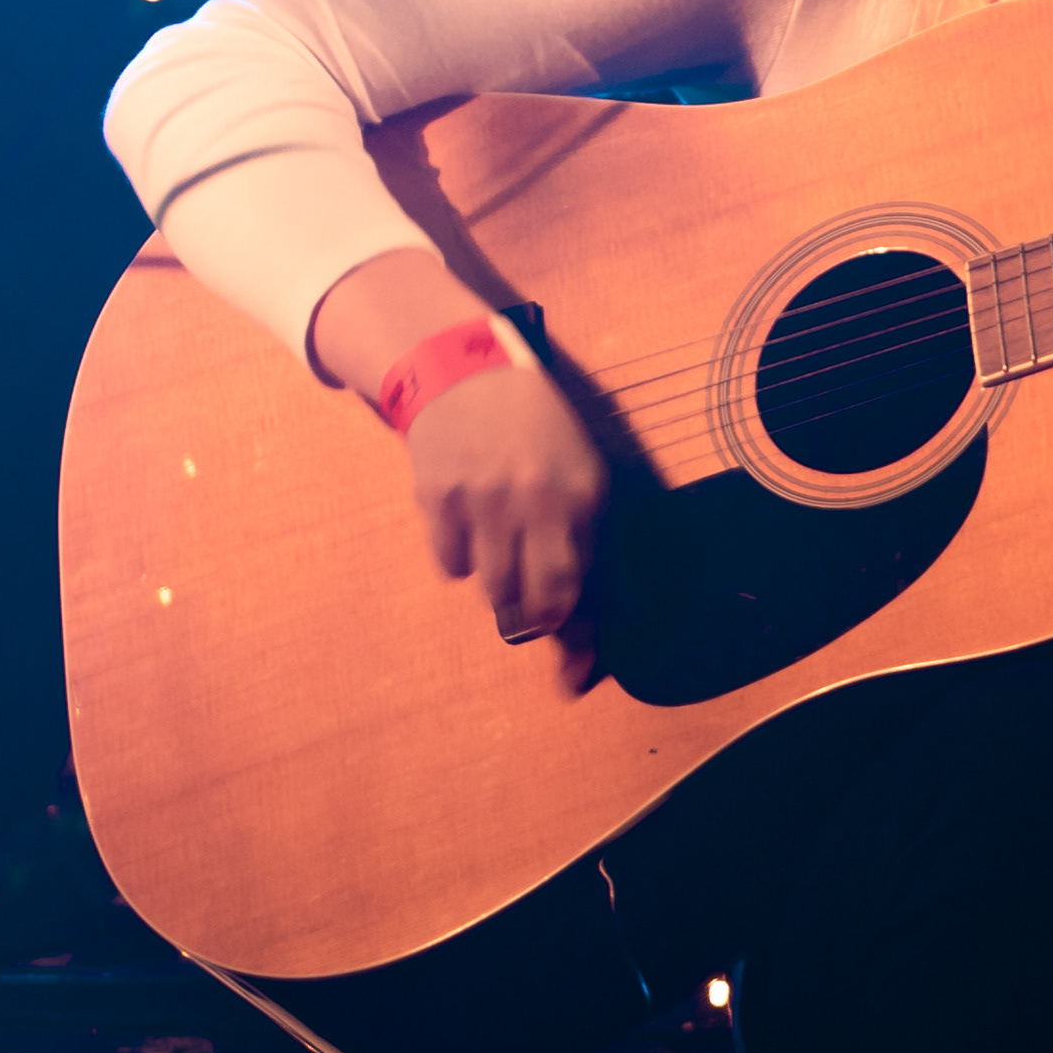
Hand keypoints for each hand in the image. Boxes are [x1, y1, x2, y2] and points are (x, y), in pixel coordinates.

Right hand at [406, 349, 609, 689]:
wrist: (465, 370)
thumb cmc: (537, 432)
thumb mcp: (584, 475)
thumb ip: (596, 547)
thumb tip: (615, 622)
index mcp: (583, 496)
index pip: (584, 590)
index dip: (580, 643)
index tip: (574, 682)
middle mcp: (535, 500)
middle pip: (537, 604)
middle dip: (536, 621)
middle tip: (532, 612)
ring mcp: (483, 500)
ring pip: (493, 591)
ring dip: (500, 589)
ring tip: (502, 552)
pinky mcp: (437, 498)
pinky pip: (451, 566)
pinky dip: (461, 560)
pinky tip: (469, 524)